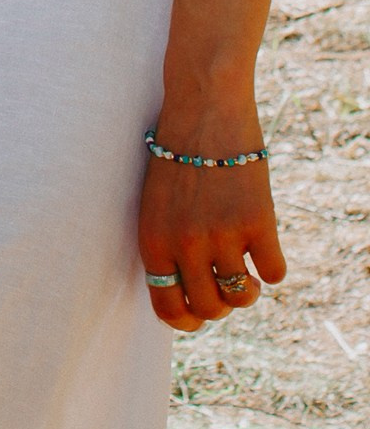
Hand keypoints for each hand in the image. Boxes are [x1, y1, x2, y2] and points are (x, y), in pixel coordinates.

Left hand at [139, 126, 285, 332]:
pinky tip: (265, 248)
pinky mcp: (257, 220)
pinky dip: (273, 267)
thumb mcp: (156, 204)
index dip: (187, 320)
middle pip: (208, 309)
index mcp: (153, 240)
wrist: (204, 108)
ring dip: (247, 290)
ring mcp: (222, 233)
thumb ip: (167, 246)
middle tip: (226, 286)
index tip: (199, 314)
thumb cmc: (176, 154)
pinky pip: (274, 272)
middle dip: (220, 306)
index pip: (168, 308)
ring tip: (246, 271)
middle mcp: (185, 243)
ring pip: (241, 297)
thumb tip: (186, 294)